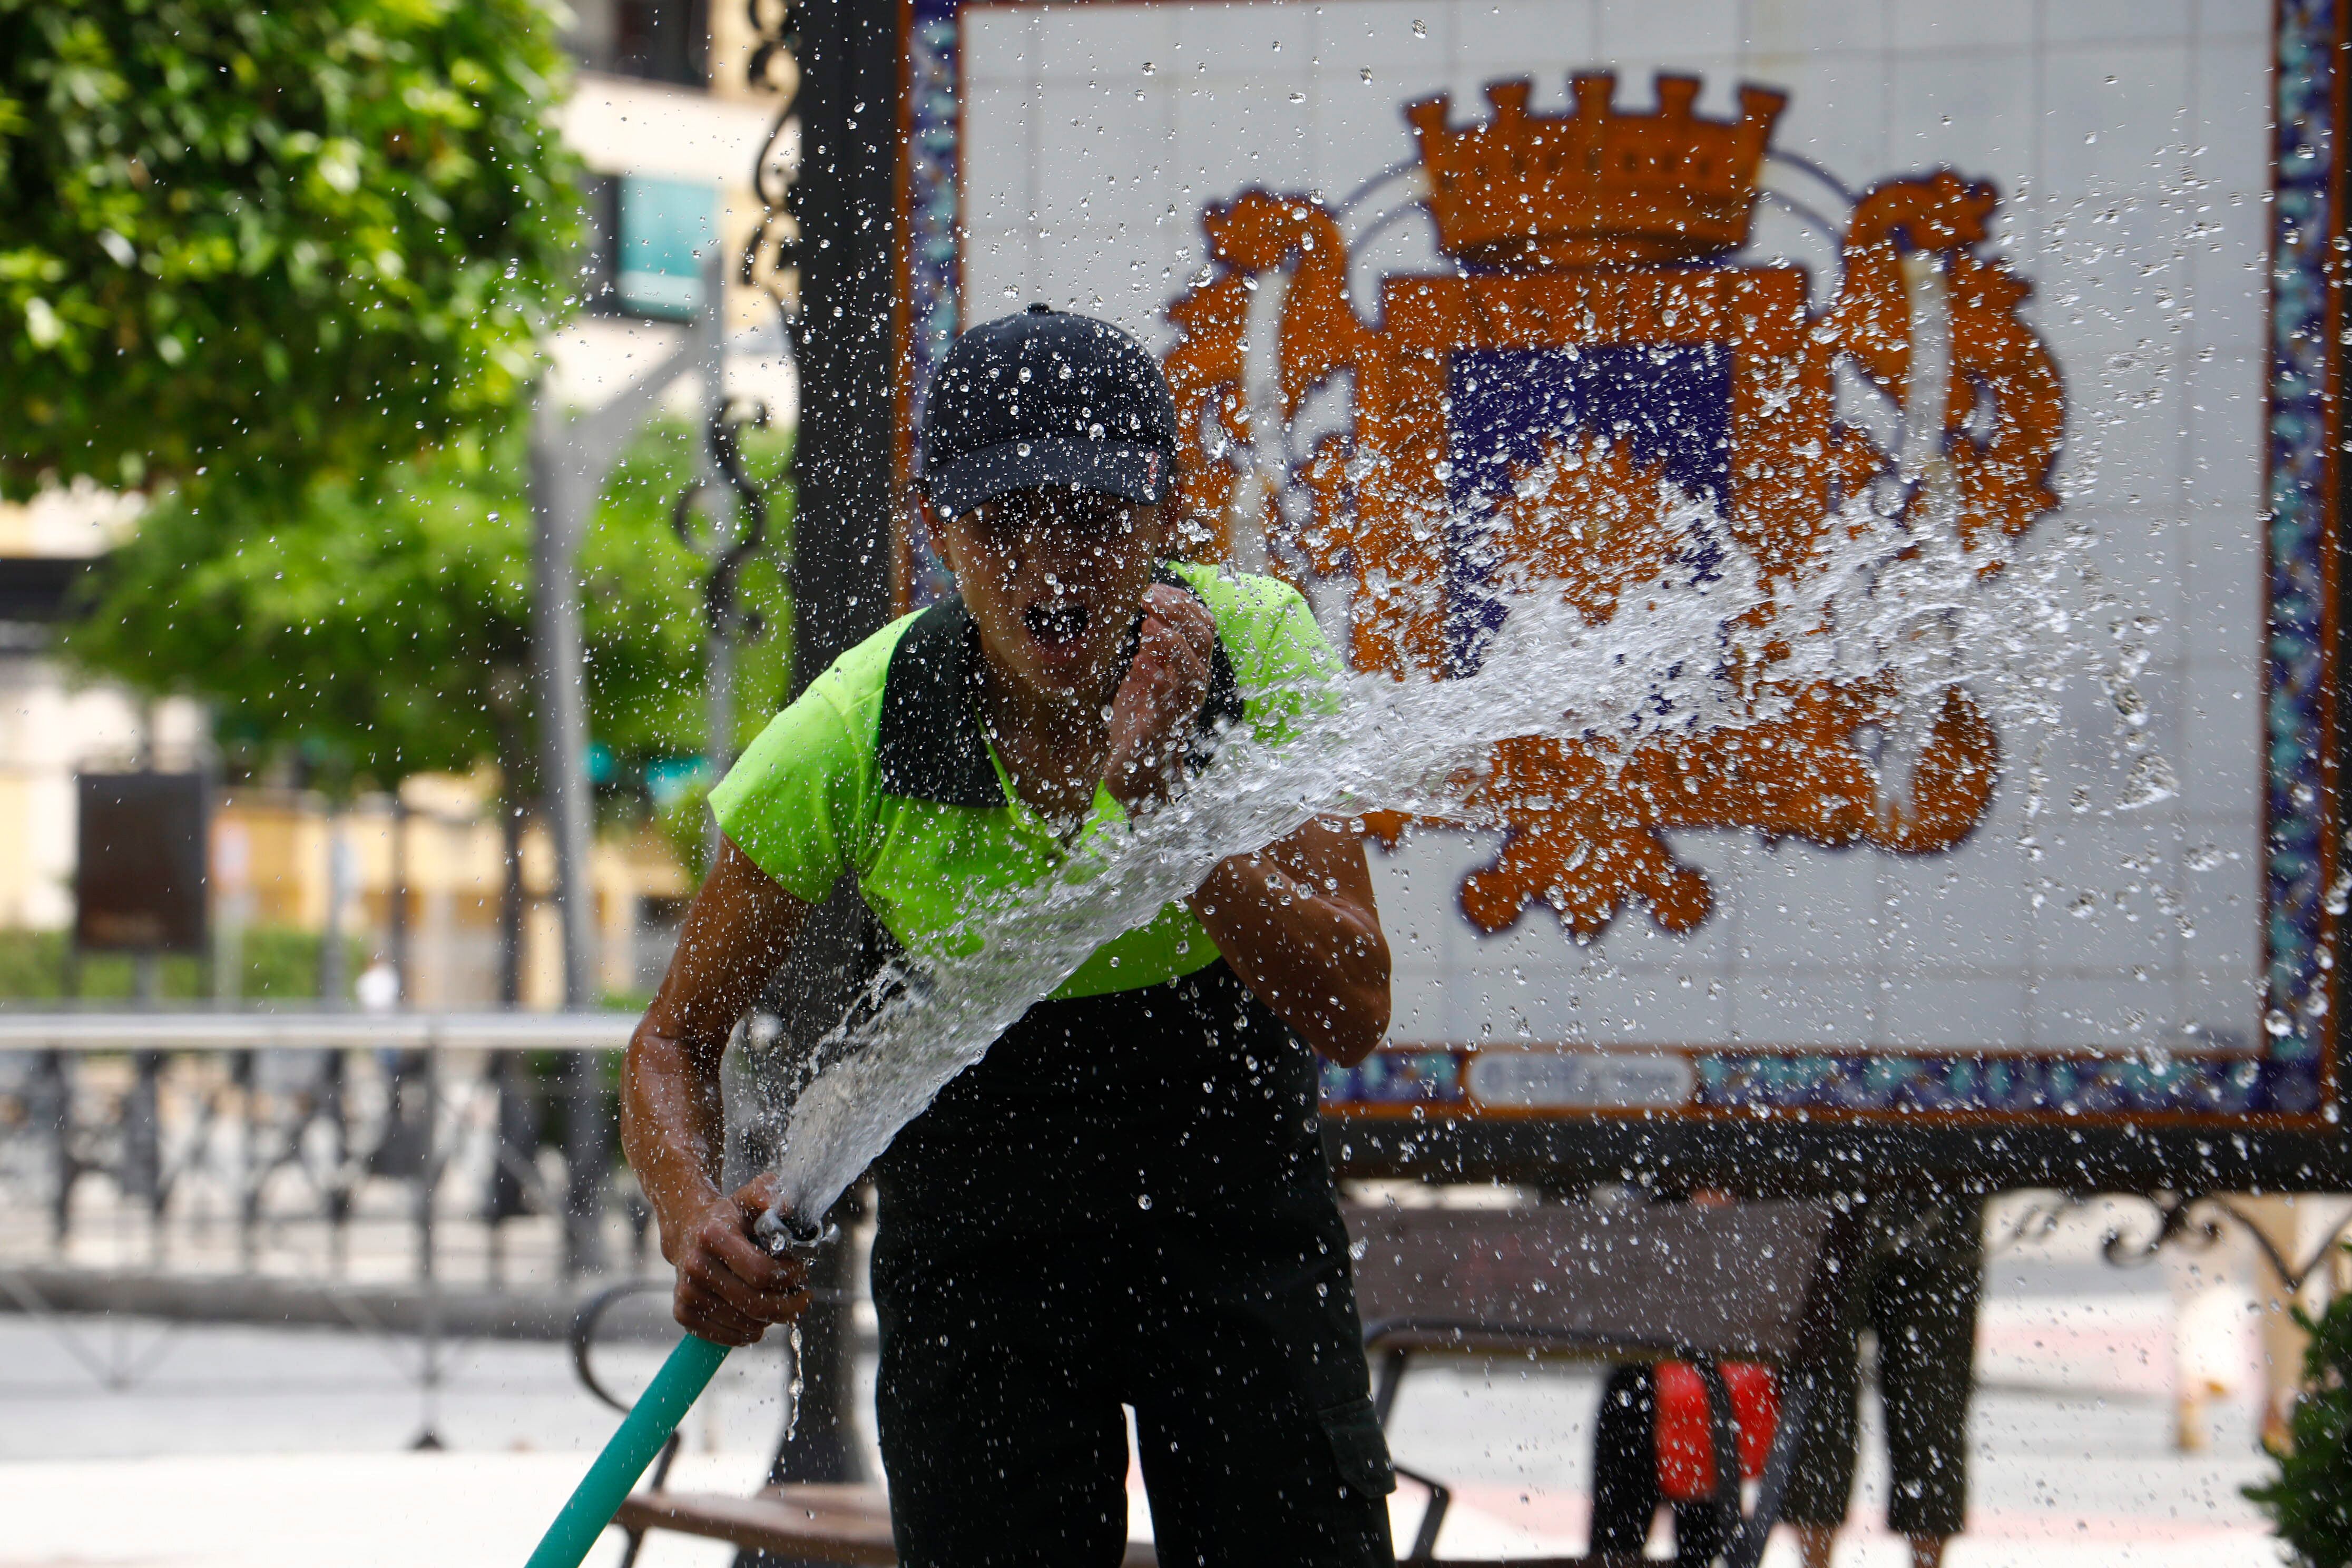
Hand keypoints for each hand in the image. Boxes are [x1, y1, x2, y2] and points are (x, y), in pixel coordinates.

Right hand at [661, 1172, 811, 1345]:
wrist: (688, 1231)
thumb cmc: (729, 1216)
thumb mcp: (750, 1196)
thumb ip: (769, 1194)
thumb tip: (788, 1206)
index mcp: (713, 1236)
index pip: (761, 1271)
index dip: (789, 1277)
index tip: (802, 1272)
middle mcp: (695, 1266)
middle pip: (754, 1304)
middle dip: (788, 1305)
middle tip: (802, 1298)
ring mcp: (686, 1292)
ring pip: (744, 1324)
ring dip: (771, 1319)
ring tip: (781, 1304)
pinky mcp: (682, 1313)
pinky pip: (726, 1336)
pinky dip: (749, 1333)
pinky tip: (759, 1319)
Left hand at [1104, 584, 1216, 811]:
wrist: (1134, 771)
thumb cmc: (1139, 721)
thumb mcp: (1145, 678)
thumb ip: (1152, 653)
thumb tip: (1151, 624)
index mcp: (1190, 669)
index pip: (1203, 627)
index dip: (1182, 603)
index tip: (1154, 588)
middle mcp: (1193, 687)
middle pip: (1203, 640)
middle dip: (1178, 612)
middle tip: (1148, 596)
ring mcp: (1181, 709)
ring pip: (1195, 671)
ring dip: (1174, 643)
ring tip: (1149, 623)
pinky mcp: (1161, 730)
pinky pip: (1168, 701)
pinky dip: (1157, 678)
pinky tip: (1140, 661)